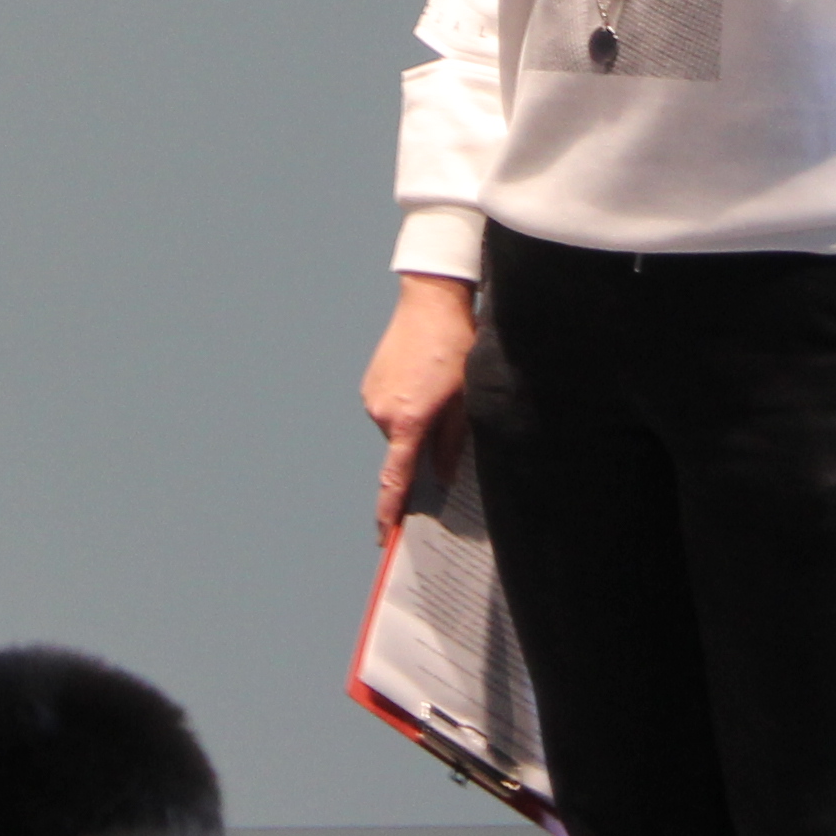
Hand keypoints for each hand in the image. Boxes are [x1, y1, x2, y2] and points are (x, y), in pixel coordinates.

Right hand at [363, 275, 477, 534]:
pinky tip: (424, 381)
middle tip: (447, 416)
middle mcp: (381, 412)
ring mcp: (372, 396)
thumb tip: (443, 476)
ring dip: (415, 422)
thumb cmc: (454, 346)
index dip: (390, 510)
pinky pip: (389, 409)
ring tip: (438, 389)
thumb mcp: (464, 399)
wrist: (430, 300)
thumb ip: (451, 443)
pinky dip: (406, 406)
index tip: (384, 535)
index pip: (396, 478)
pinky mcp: (370, 383)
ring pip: (397, 429)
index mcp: (407, 421)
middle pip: (402, 450)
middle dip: (421, 447)